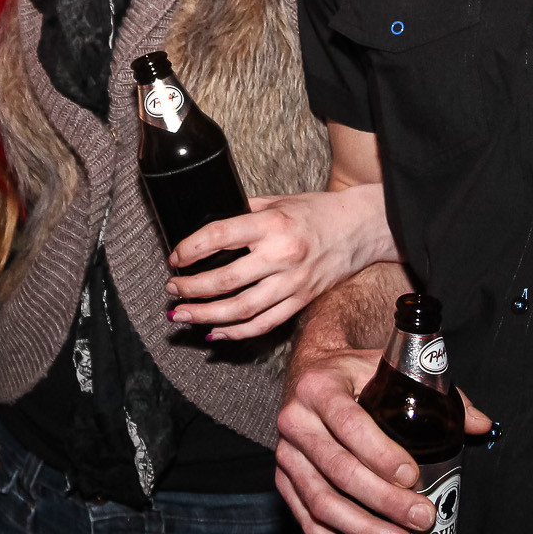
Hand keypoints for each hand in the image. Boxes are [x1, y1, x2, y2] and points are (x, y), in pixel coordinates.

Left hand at [163, 185, 395, 339]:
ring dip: (206, 316)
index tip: (175, 257)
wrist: (360, 228)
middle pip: (225, 280)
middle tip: (172, 290)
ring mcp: (293, 283)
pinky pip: (264, 324)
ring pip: (241, 309)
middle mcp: (281, 256)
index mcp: (272, 225)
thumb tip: (209, 225)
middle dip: (191, 289)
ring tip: (182, 316)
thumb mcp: (278, 201)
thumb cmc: (318, 211)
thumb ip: (245, 212)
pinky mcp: (302, 300)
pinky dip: (237, 332)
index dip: (190, 249)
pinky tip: (215, 332)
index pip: (219, 237)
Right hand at [272, 344, 490, 533]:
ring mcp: (286, 454)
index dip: (380, 453)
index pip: (349, 423)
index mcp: (320, 387)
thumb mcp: (387, 366)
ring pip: (321, 501)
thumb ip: (435, 392)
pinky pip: (306, 519)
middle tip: (421, 519)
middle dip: (382, 501)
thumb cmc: (353, 372)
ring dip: (363, 530)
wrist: (307, 372)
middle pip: (338, 469)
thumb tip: (481, 425)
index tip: (414, 476)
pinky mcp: (283, 480)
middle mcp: (296, 420)